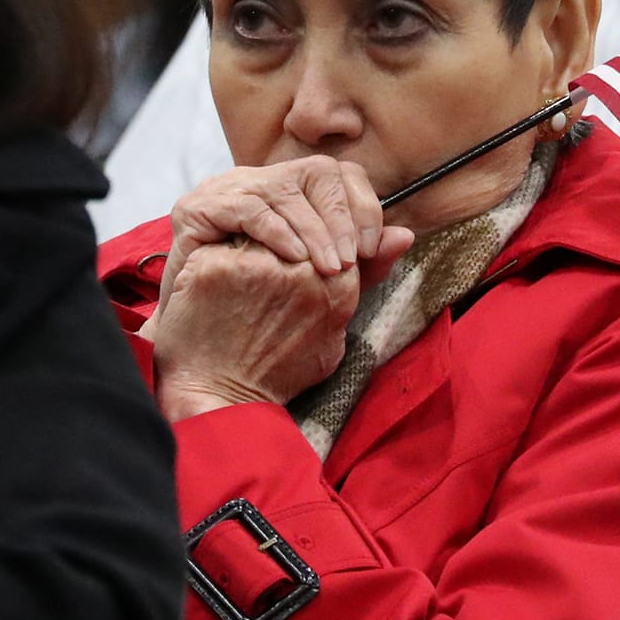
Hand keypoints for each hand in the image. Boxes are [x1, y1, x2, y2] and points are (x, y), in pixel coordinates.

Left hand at [150, 235, 410, 421]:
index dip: (319, 237)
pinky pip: (219, 240)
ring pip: (260, 224)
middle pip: (298, 222)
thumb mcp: (335, 331)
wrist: (223, 397)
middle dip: (286, 236)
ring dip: (253, 243)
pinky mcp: (215, 266)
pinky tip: (215, 284)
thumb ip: (367, 279)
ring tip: (241, 281)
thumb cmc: (281, 370)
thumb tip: (404, 233)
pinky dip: (217, 255)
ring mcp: (255, 264)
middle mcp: (299, 269)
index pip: (336, 229)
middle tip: (263, 275)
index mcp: (335, 284)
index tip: (300, 258)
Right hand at [156, 158, 405, 316]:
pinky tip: (294, 260)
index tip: (370, 251)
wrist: (207, 359)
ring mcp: (225, 191)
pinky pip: (247, 207)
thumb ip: (362, 265)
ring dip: (314, 228)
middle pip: (316, 171)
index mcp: (289, 197)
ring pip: (284, 187)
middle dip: (340, 215)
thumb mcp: (321, 289)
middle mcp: (259, 183)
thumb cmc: (264, 320)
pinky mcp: (197, 208)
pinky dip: (278, 231)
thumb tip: (406, 235)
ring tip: (328, 268)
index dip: (361, 206)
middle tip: (349, 260)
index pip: (339, 175)